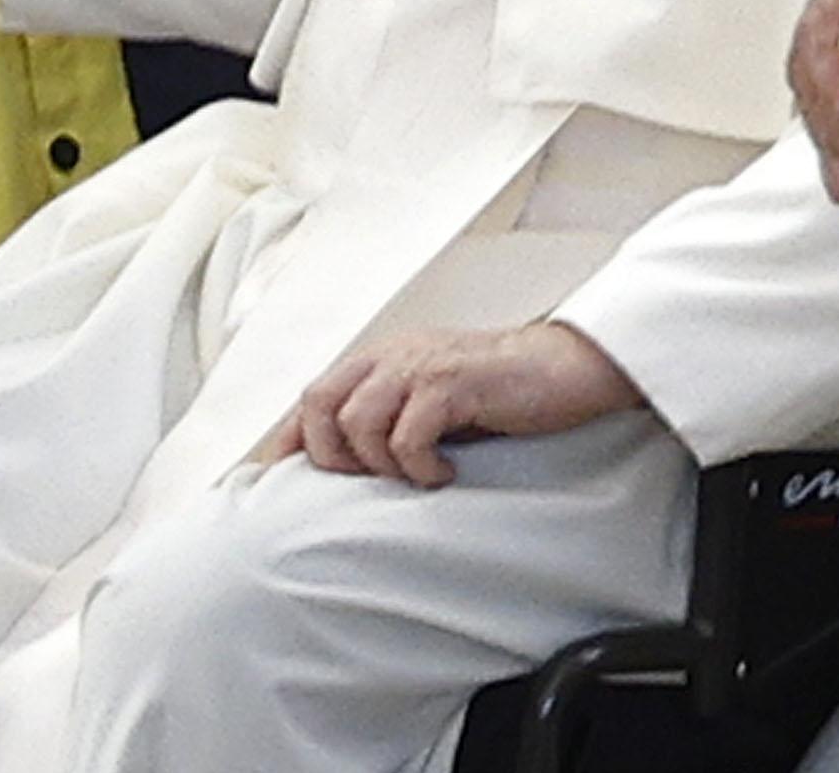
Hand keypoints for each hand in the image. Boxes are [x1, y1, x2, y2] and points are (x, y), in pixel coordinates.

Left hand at [280, 318, 641, 483]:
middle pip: (320, 403)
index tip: (274, 481)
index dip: (289, 441)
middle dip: (331, 455)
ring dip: (379, 463)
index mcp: (382, 359)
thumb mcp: (432, 400)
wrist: (564, 367)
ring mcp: (421, 365)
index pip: (314, 396)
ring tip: (416, 476)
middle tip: (370, 482)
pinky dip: (419, 464)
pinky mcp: (452, 383)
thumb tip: (351, 467)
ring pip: (358, 420)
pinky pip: (409, 432)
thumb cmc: (500, 390)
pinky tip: (445, 472)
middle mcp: (393, 356)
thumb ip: (391, 417)